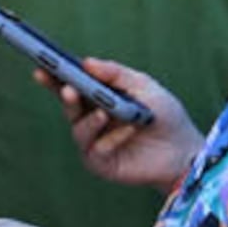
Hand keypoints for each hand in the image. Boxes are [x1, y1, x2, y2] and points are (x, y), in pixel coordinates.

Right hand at [54, 55, 203, 190]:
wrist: (184, 150)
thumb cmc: (165, 115)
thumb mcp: (144, 87)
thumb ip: (117, 74)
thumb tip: (87, 62)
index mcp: (98, 99)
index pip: (71, 86)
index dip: (54, 78)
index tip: (43, 67)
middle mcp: (91, 121)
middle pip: (69, 107)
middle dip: (66, 96)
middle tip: (68, 88)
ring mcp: (95, 143)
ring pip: (79, 130)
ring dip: (90, 121)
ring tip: (104, 113)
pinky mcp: (102, 164)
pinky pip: (98, 150)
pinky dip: (112, 138)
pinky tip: (128, 131)